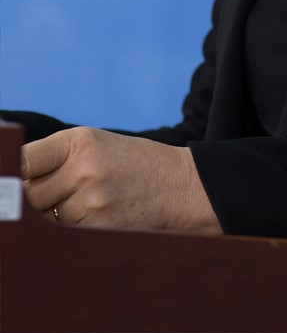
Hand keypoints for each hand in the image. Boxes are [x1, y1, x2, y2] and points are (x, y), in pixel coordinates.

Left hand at [21, 126, 221, 233]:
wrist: (180, 186)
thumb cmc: (134, 164)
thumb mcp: (98, 145)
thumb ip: (57, 158)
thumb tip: (15, 183)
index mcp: (80, 141)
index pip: (24, 161)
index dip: (16, 174)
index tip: (18, 179)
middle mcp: (84, 168)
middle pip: (31, 195)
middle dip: (39, 199)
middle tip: (62, 193)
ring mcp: (92, 201)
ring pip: (48, 219)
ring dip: (58, 217)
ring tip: (89, 203)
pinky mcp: (100, 228)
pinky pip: (67, 235)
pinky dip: (74, 231)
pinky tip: (96, 217)